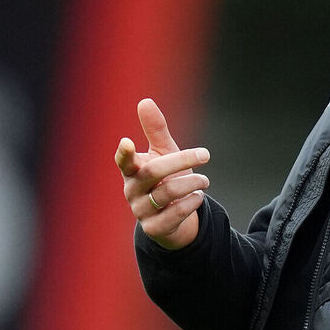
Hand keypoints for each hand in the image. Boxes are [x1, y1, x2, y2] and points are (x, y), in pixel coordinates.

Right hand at [115, 98, 210, 249]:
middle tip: (206, 154)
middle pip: (154, 171)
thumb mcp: (163, 153)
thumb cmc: (166, 178)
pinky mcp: (154, 228)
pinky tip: (198, 197)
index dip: (125, 153)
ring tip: (204, 181)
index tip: (127, 141)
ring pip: (168, 192)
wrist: (174, 218)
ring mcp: (141, 211)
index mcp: (133, 170)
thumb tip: (144, 101)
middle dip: (182, 160)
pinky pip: (175, 214)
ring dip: (192, 183)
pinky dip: (191, 202)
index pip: (124, 161)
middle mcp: (132, 190)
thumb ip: (155, 130)